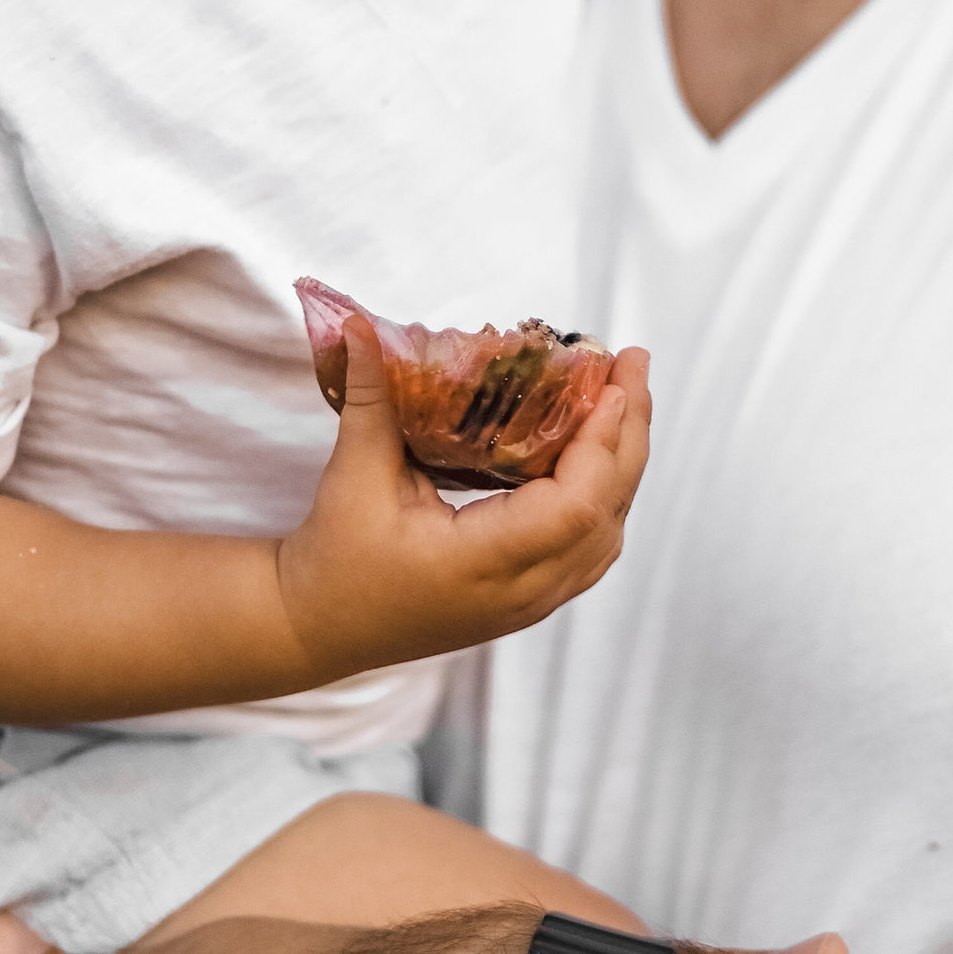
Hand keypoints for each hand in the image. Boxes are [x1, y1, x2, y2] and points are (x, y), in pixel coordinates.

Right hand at [273, 316, 649, 681]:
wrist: (319, 628)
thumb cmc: (334, 560)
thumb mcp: (353, 476)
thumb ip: (369, 398)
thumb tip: (358, 325)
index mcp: (480, 565)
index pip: (572, 507)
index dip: (600, 444)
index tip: (611, 385)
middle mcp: (520, 592)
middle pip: (606, 515)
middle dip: (628, 435)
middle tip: (633, 364)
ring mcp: (529, 603)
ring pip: (607, 535)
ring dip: (623, 465)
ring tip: (624, 399)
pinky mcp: (528, 601)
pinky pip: (590, 550)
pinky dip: (606, 498)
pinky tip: (601, 455)